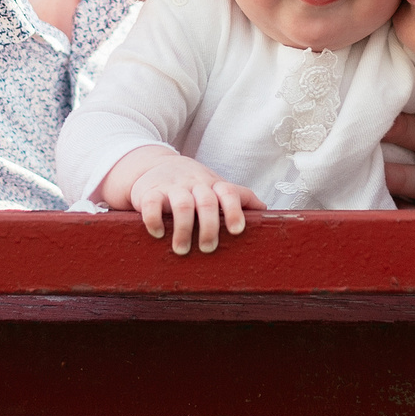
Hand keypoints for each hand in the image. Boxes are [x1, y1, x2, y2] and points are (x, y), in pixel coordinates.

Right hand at [117, 151, 264, 254]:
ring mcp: (171, 187)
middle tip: (208, 248)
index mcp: (213, 185)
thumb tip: (266, 210)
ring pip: (182, 204)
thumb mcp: (215, 186)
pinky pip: (151, 204)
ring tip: (182, 249)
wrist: (154, 165)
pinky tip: (158, 233)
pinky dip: (154, 220)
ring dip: (183, 229)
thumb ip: (239, 196)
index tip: (237, 230)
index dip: (235, 210)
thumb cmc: (192, 183)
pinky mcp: (149, 192)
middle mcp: (194, 184)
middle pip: (207, 202)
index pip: (228, 192)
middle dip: (209, 227)